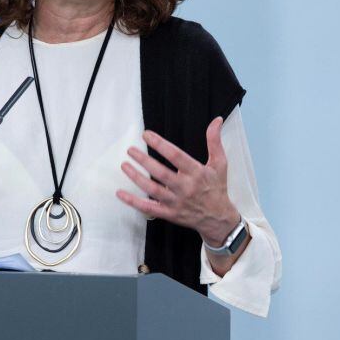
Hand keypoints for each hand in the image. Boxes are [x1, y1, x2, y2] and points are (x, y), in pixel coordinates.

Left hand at [116, 117, 239, 245]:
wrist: (218, 218)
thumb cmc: (216, 188)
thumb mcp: (220, 164)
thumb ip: (214, 141)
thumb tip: (216, 120)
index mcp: (197, 173)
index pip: (176, 156)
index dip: (160, 144)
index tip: (146, 135)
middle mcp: (186, 188)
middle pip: (161, 173)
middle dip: (144, 161)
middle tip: (130, 150)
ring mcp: (176, 202)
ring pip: (153, 190)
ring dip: (136, 178)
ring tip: (124, 165)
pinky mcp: (169, 213)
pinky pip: (148, 208)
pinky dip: (133, 202)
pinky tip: (120, 193)